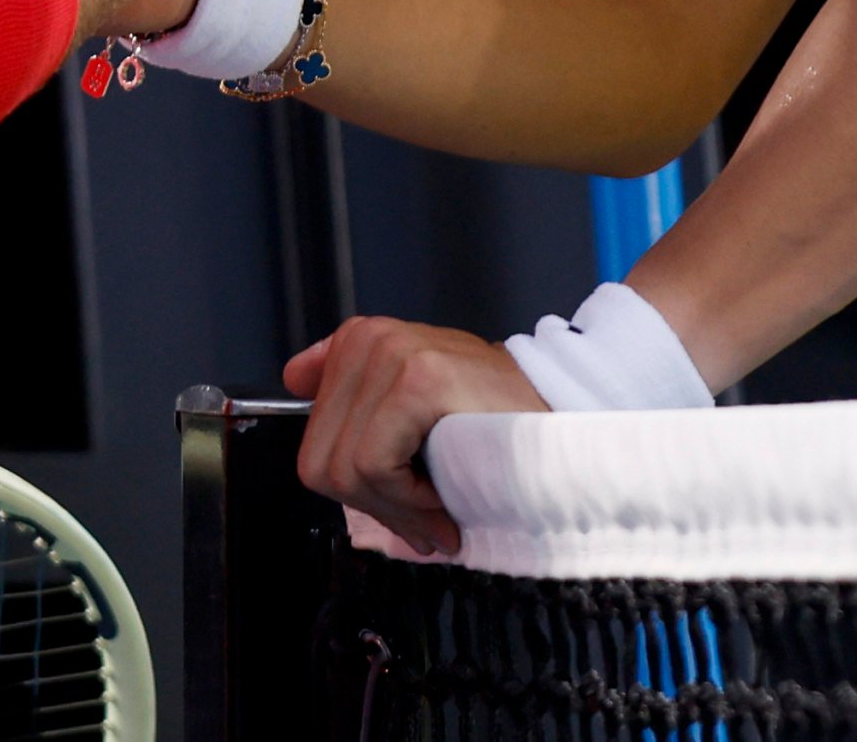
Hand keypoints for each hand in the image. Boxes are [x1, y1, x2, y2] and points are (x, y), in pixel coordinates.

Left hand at [283, 317, 545, 557]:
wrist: (563, 415)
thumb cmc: (492, 419)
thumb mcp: (411, 402)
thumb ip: (355, 396)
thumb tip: (294, 380)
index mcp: (357, 341)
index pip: (312, 445)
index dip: (357, 490)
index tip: (402, 499)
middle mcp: (367, 339)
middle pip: (319, 463)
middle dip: (375, 506)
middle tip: (427, 516)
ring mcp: (390, 354)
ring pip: (345, 471)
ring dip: (398, 507)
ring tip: (442, 501)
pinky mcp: (417, 379)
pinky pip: (375, 467)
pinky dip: (410, 498)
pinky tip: (447, 489)